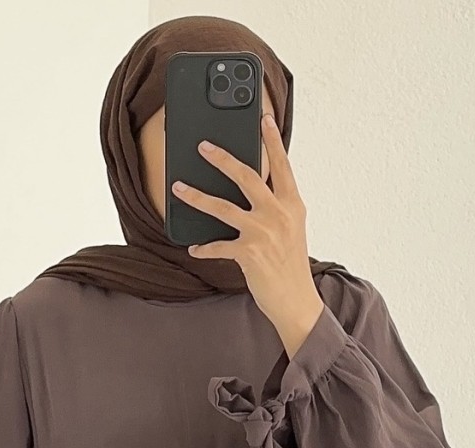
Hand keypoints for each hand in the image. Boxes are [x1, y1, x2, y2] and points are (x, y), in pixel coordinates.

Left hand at [171, 112, 324, 357]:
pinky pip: (218, 245)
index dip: (272, 141)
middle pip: (246, 176)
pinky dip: (205, 247)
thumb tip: (255, 189)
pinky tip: (194, 248)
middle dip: (222, 159)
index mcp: (292, 204)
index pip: (281, 166)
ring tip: (178, 187)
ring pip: (222, 207)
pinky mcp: (248, 253)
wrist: (296, 300)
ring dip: (196, 196)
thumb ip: (276, 206)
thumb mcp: (291, 229)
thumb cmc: (291, 265)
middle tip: (203, 146)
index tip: (263, 119)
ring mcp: (262, 232)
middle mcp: (278, 214)